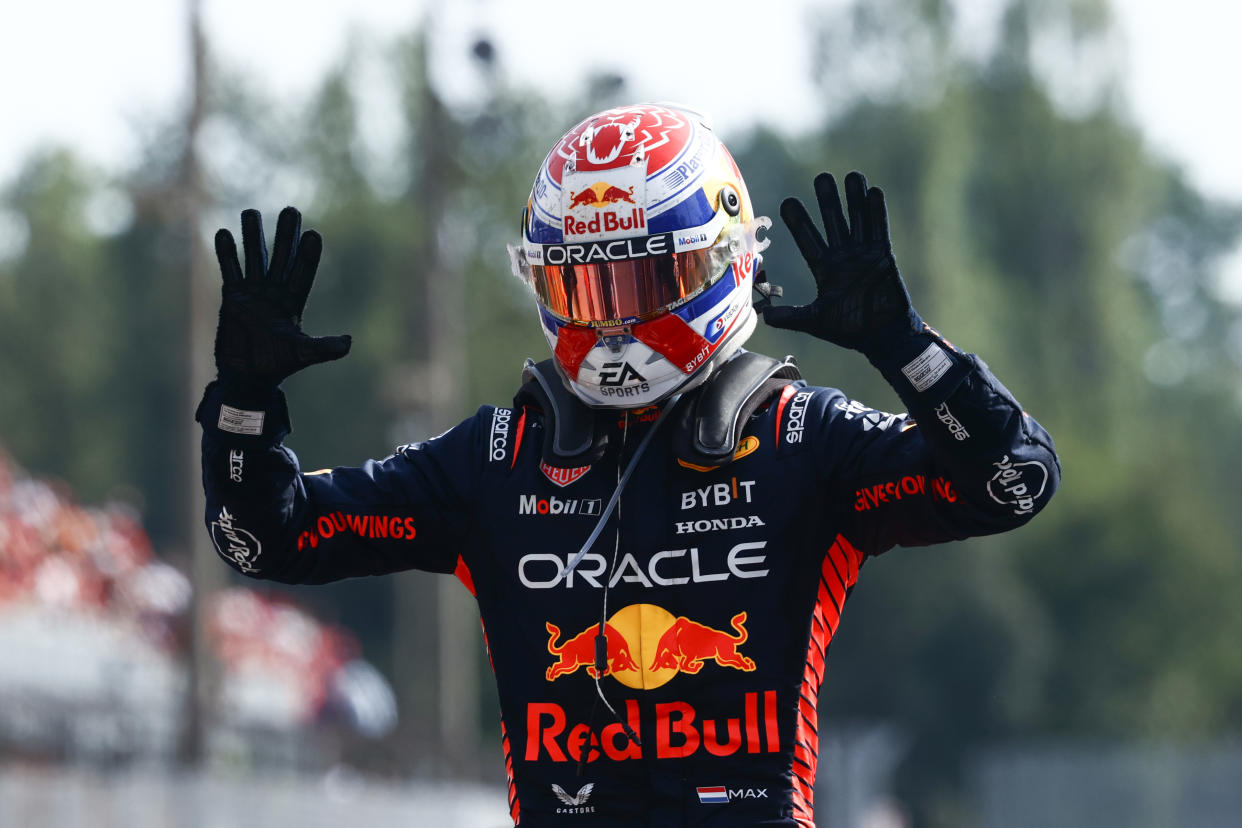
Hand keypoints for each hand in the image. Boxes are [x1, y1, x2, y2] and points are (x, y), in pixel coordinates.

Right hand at [213, 207, 350, 388]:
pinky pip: (230, 270)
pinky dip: (227, 253)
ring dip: (253, 236)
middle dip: (285, 235)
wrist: (247, 376)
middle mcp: (275, 292)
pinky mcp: (232, 297)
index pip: (303, 272)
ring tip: (251, 211)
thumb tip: (349, 343)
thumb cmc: (276, 365)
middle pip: (281, 257)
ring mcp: (253, 292)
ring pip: (255, 258)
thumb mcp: (303, 353)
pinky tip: (224, 233)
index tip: (313, 234)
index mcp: (294, 302)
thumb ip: (324, 347)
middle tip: (291, 210)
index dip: (308, 255)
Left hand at [762, 171, 918, 352]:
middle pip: (833, 222)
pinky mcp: (883, 257)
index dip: (799, 222)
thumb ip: (791, 316)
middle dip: (828, 201)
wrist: (882, 337)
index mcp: (824, 269)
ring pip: (858, 220)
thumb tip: (764, 316)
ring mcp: (864, 255)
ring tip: (851, 175)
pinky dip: (877, 213)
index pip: (808, 239)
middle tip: (822, 178)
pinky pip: (879, 230)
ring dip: (854, 199)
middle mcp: (843, 257)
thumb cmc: (850, 330)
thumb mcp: (815, 322)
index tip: (788, 202)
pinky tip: (873, 192)